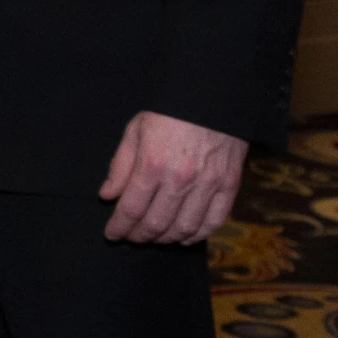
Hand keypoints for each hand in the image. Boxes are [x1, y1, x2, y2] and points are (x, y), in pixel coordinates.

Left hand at [99, 110, 246, 242]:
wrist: (212, 98)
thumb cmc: (168, 113)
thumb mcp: (135, 131)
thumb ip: (120, 166)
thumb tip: (107, 196)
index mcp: (152, 164)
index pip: (131, 209)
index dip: (119, 227)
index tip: (112, 235)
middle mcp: (180, 180)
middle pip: (157, 223)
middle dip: (140, 236)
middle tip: (132, 237)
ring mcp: (208, 185)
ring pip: (185, 228)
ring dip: (166, 239)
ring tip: (154, 237)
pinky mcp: (229, 186)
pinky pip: (214, 221)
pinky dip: (198, 235)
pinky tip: (185, 236)